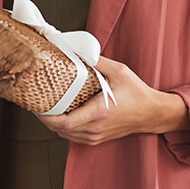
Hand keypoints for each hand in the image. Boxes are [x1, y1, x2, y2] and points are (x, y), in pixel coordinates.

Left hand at [37, 56, 188, 145]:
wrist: (153, 113)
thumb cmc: (138, 94)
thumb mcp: (119, 71)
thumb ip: (98, 61)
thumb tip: (80, 51)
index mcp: (97, 113)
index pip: (63, 123)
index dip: (46, 117)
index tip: (36, 107)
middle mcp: (94, 128)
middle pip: (60, 130)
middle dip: (45, 119)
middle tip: (36, 103)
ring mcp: (96, 136)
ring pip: (66, 136)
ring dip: (54, 125)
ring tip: (46, 109)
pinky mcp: (98, 138)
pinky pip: (74, 137)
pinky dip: (64, 129)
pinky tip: (61, 117)